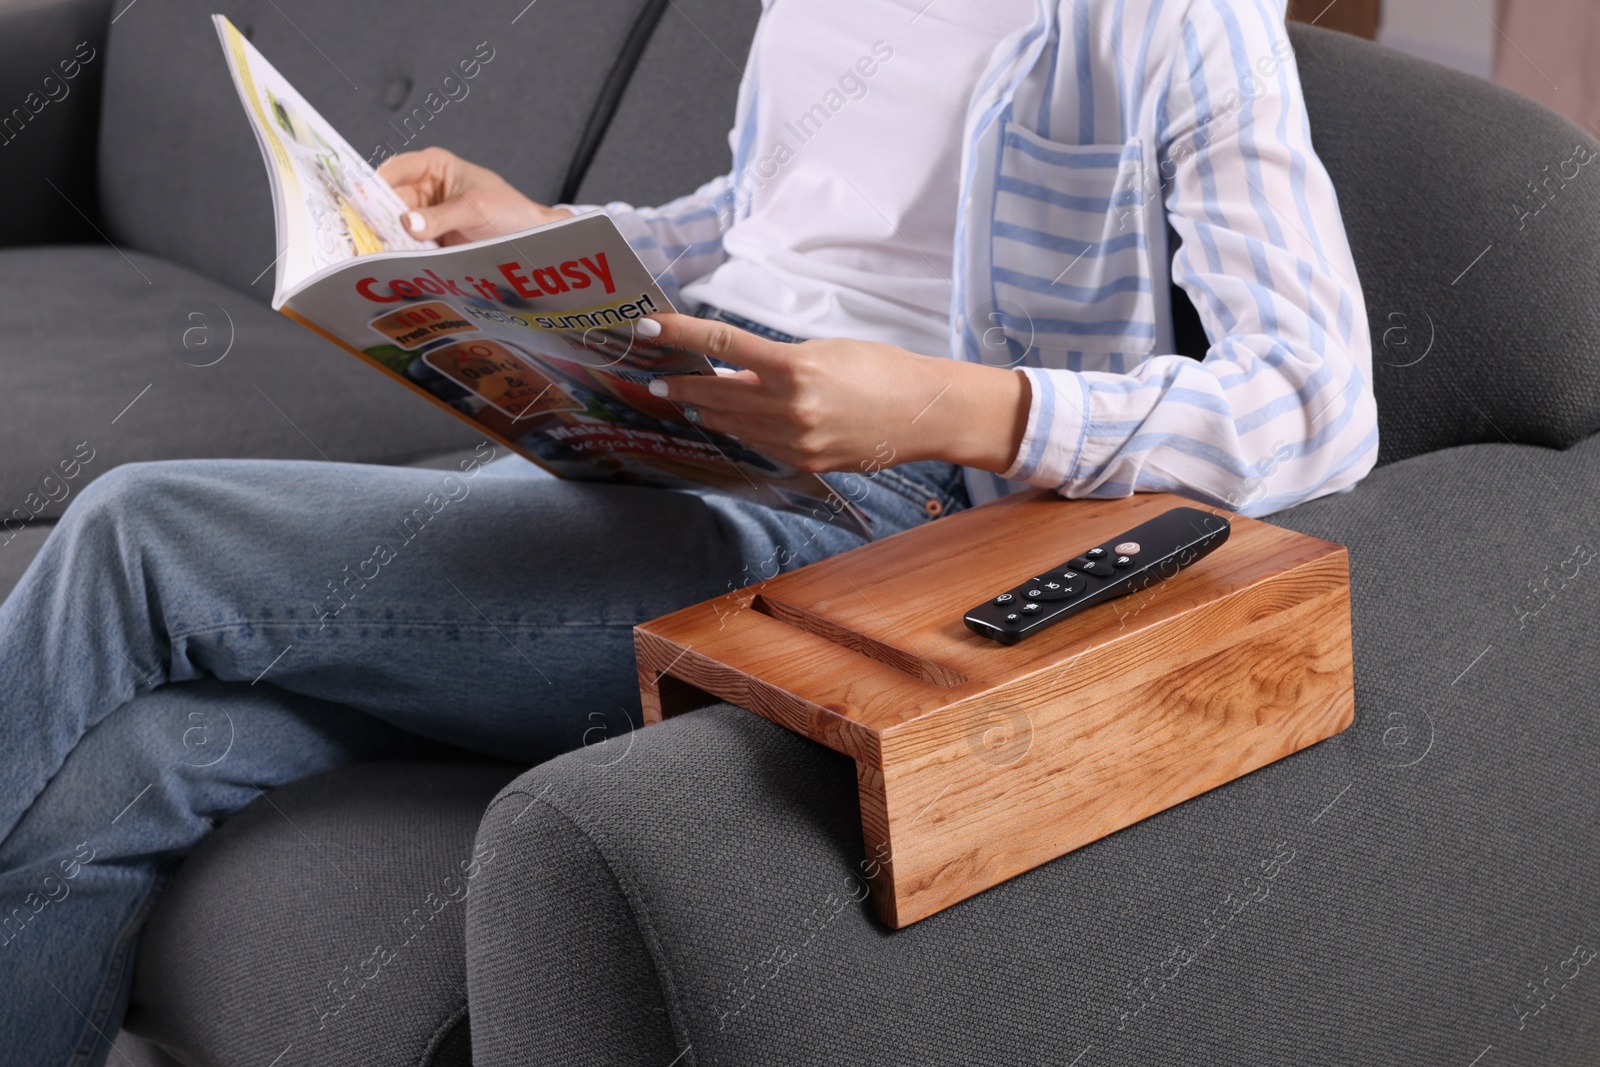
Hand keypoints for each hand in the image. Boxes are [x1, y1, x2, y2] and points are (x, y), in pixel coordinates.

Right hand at [376, 147, 570, 244]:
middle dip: (377, 218)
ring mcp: (426, 215)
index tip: (359, 203)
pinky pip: (409, 245)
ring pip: (395, 225)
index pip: (394, 170)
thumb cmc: (509, 210)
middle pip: (389, 201)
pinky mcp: (431, 239)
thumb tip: (408, 224)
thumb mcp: (475, 209)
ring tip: (376, 254)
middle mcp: (424, 188)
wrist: (531, 239)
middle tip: (363, 237)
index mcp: (433, 166)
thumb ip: (441, 216)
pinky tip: (393, 264)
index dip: (374, 185)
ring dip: (388, 239)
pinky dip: (402, 253)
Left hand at [639, 313, 1030, 474]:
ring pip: (733, 424)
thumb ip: (780, 362)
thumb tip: (740, 370)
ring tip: (689, 400)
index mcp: (794, 366)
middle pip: (716, 393)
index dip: (680, 335)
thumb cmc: (882, 370)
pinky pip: (761, 444)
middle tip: (659, 378)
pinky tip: (732, 422)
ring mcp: (796, 439)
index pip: (721, 345)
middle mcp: (790, 406)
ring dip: (708, 410)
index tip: (650, 328)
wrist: (925, 413)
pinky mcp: (806, 461)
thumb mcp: (826, 350)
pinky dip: (743, 431)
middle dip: (684, 384)